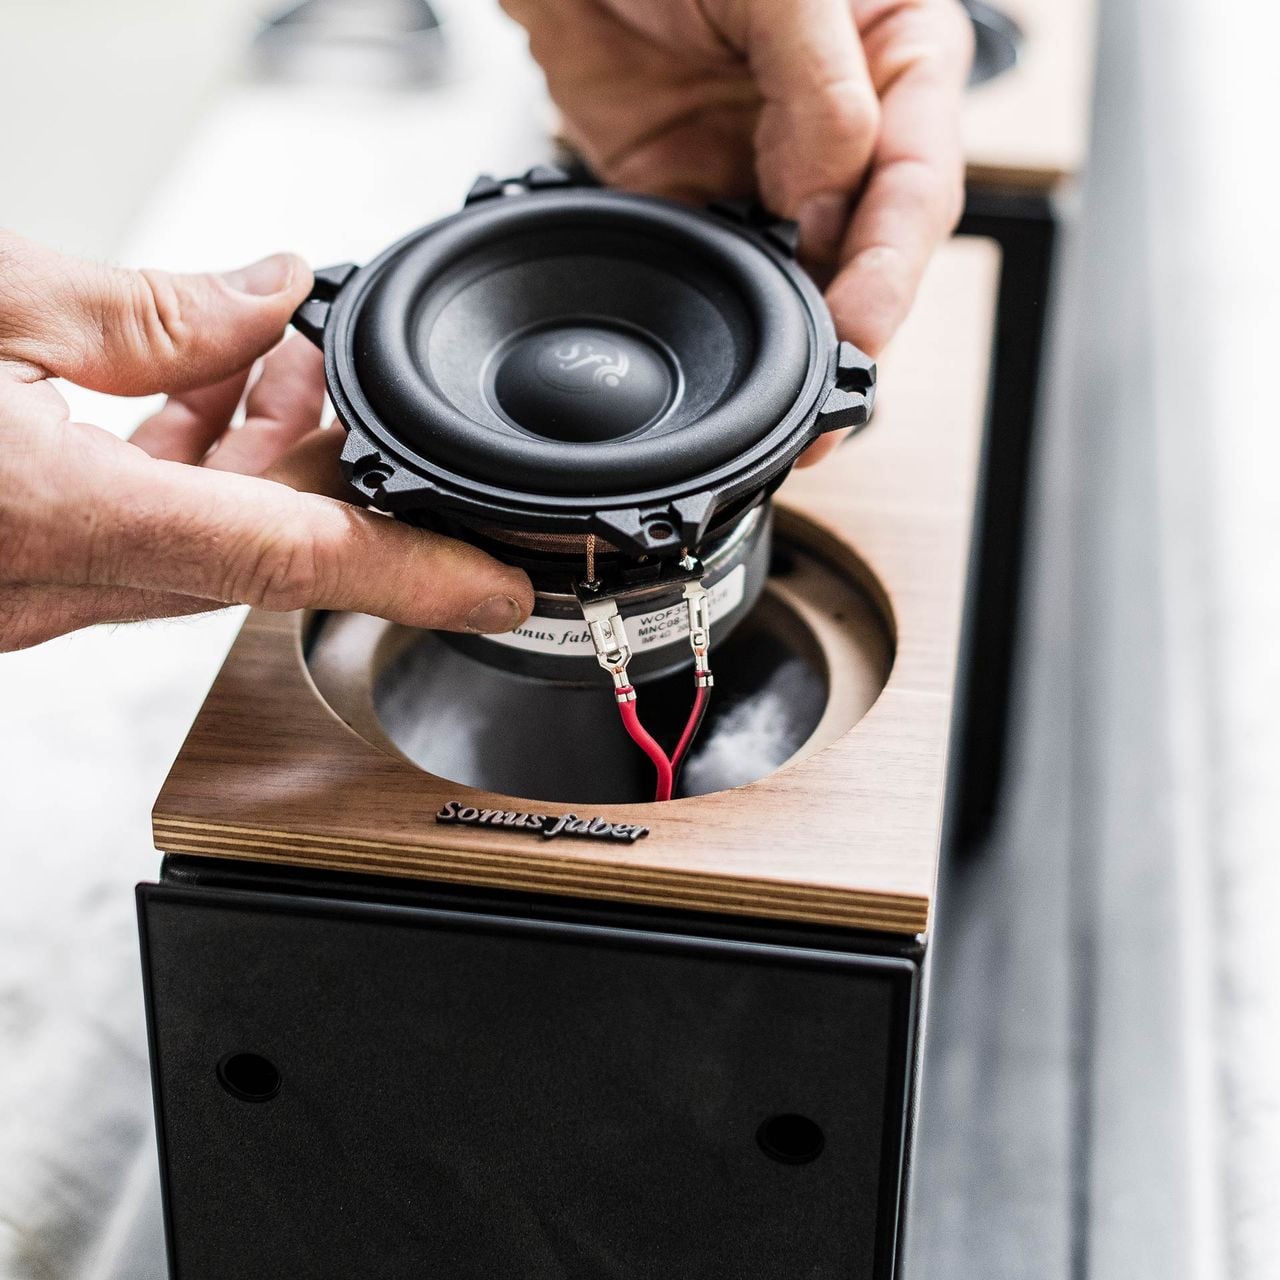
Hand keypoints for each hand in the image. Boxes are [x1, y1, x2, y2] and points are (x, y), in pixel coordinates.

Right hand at [0, 233, 533, 652]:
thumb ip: (145, 311)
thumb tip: (266, 296)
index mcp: (60, 520)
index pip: (293, 559)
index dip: (415, 574)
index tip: (496, 588)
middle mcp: (49, 586)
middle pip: (264, 549)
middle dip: (337, 470)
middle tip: (365, 393)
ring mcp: (31, 593)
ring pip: (206, 546)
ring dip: (264, 460)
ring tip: (283, 361)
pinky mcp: (18, 573)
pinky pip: (143, 542)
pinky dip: (192, 475)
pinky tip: (203, 394)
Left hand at [502, 0, 972, 461]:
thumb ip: (819, 89)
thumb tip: (825, 200)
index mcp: (897, 61)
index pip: (918, 187)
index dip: (891, 272)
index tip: (858, 333)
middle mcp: (841, 128)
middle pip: (867, 254)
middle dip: (848, 336)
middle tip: (825, 409)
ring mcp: (766, 170)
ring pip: (799, 282)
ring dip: (791, 352)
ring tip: (782, 417)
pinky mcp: (696, 198)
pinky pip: (717, 276)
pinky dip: (720, 324)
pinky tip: (721, 366)